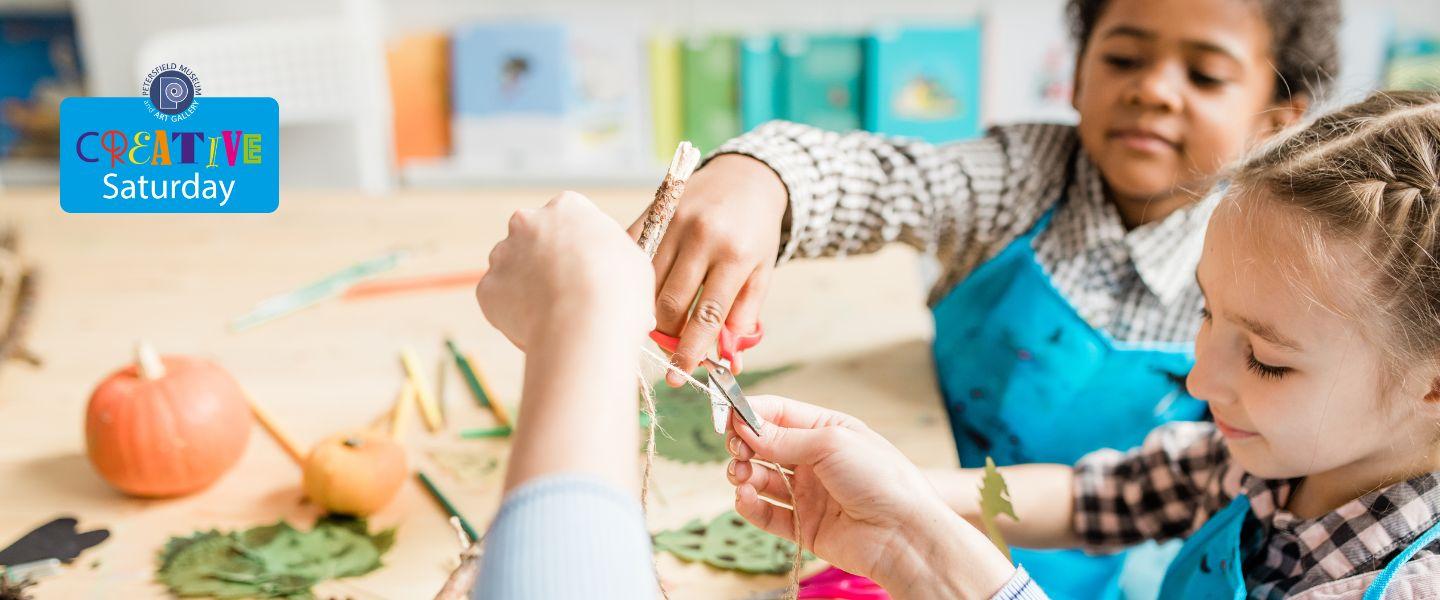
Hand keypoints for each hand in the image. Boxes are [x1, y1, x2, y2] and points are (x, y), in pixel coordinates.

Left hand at [478, 191, 653, 349]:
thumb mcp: (631, 259)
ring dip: (527, 287)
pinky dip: (513, 314)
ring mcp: (503, 254)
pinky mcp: (487, 288)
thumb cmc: (620, 292)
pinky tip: (538, 327)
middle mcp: (528, 222)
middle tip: (566, 291)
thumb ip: (610, 254)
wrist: (586, 325)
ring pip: (512, 269)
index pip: (568, 218)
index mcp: (567, 207)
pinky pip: (499, 301)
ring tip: (555, 316)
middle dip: (544, 262)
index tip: (585, 267)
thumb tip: (609, 269)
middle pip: (533, 238)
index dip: (577, 246)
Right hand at [627, 154, 786, 383]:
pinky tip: (638, 295)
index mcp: (735, 254)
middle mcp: (702, 236)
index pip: (708, 314)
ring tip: (657, 326)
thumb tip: (729, 362)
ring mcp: (674, 221)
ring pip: (647, 283)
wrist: (745, 177)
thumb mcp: (761, 272)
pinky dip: (631, 281)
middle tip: (669, 352)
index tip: (680, 375)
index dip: (691, 349)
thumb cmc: (755, 231)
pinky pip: (632, 256)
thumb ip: (744, 315)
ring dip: (648, 313)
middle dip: (666, 336)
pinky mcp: (654, 212)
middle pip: (671, 303)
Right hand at [725, 396, 1016, 599]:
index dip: (751, 413)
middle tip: (736, 449)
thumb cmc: (881, 479)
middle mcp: (815, 461)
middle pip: (765, 446)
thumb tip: (744, 427)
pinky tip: (744, 497)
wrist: (903, 534)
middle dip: (743, 444)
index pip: (779, 414)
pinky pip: (767, 513)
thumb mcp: (831, 444)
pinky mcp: (803, 525)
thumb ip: (783, 438)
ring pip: (761, 479)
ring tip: (740, 475)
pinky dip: (749, 505)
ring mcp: (808, 494)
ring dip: (743, 473)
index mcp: (827, 430)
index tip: (727, 417)